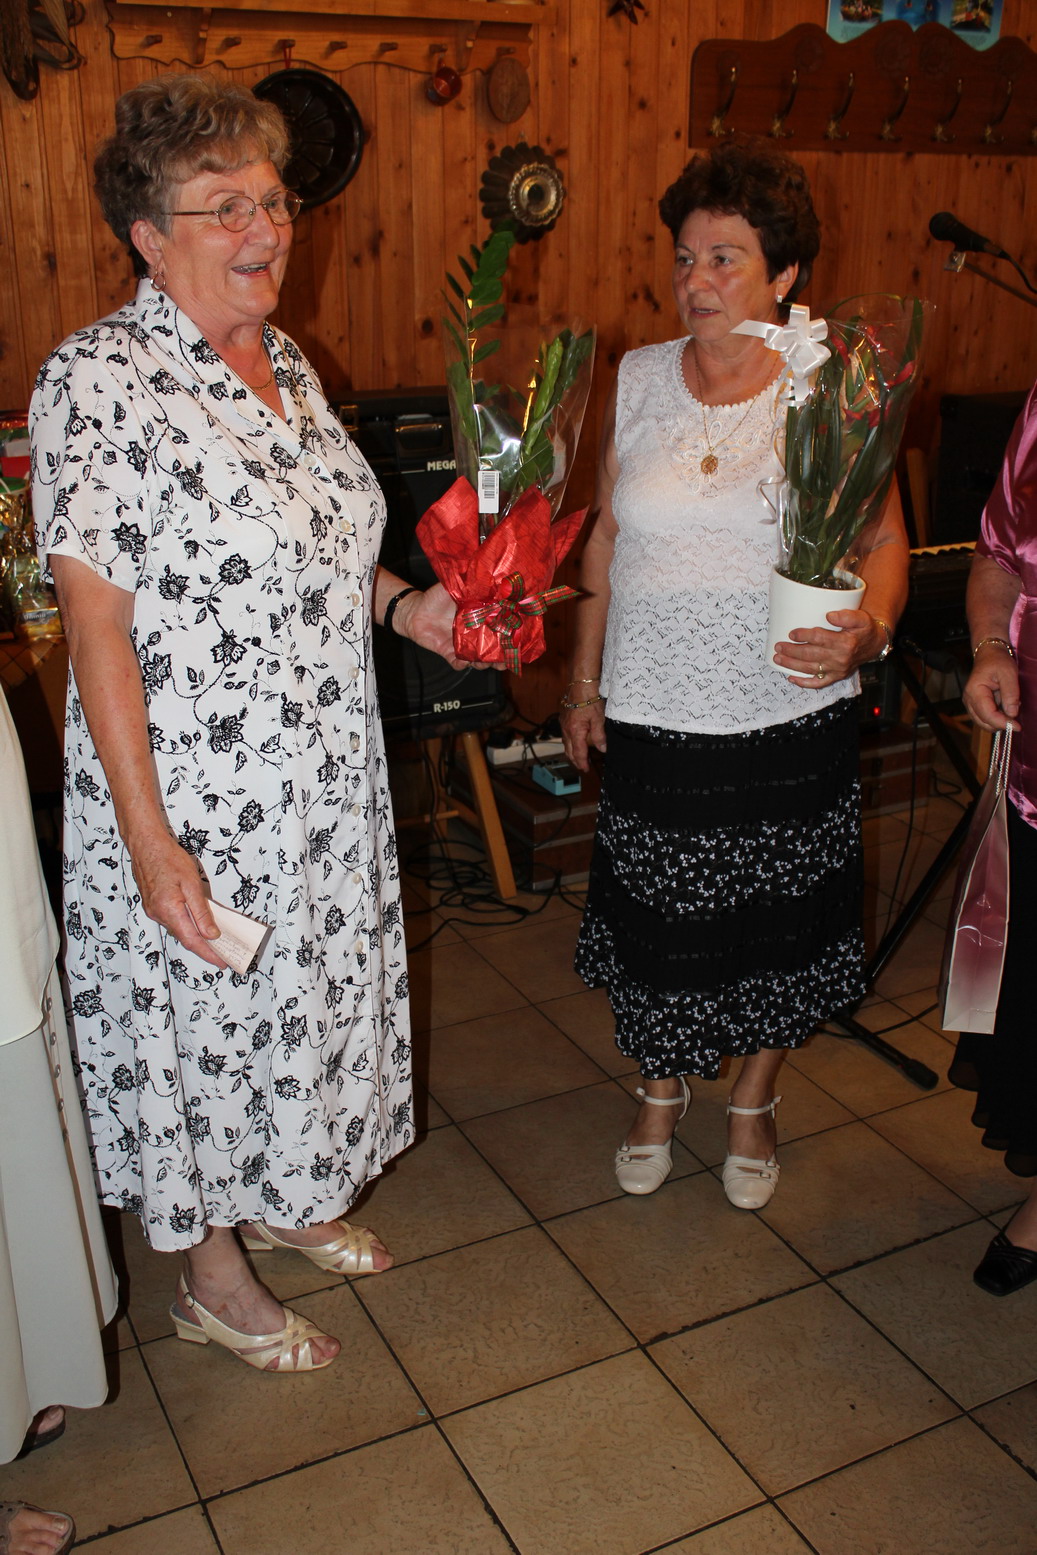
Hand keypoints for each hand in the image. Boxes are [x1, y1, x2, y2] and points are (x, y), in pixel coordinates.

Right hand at [126, 828, 226, 967]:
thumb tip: (211, 933)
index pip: (192, 941)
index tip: (221, 962)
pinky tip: (196, 924)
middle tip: (221, 955)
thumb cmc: (168, 858)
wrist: (145, 844)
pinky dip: (186, 925)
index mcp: (169, 910)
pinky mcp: (152, 905)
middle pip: (185, 938)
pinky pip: (172, 921)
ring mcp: (153, 910)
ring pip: (178, 929)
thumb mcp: (191, 884)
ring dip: (195, 937)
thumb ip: (201, 911)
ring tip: (213, 942)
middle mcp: (158, 914)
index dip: (208, 954)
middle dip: (204, 948)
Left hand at [392, 583, 500, 671]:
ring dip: (483, 664)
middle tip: (505, 660)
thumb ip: (472, 586)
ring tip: (485, 662)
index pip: (500, 631)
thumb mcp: (456, 588)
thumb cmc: (436, 597)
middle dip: (501, 658)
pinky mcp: (449, 653)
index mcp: (481, 619)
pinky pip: (458, 663)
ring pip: (478, 660)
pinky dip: (461, 664)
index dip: (509, 638)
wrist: (415, 609)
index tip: (517, 641)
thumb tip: (489, 578)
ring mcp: (462, 646)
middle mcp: (474, 635)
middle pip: (493, 651)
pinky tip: (463, 661)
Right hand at [560, 699, 606, 772]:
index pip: (578, 753)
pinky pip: (565, 734)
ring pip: (565, 743)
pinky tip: (574, 740)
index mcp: (575, 732)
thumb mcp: (599, 719)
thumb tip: (602, 749)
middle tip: (582, 766)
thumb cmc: (590, 698)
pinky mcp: (563, 717)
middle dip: (575, 760)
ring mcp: (563, 723)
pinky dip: (569, 742)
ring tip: (578, 756)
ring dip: (572, 751)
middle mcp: (566, 729)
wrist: (581, 683)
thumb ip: (599, 736)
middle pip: (569, 750)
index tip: (586, 769)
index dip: (582, 763)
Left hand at [773, 609, 884, 688]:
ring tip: (778, 659)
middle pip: (811, 655)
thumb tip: (829, 616)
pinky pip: (818, 684)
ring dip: (792, 665)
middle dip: (791, 651)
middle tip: (778, 646)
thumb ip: (847, 616)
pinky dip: (803, 683)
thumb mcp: (861, 618)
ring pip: (810, 669)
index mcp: (845, 643)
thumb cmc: (865, 630)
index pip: (819, 639)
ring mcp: (836, 670)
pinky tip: (791, 678)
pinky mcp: (835, 677)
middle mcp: (840, 659)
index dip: (803, 636)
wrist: (874, 645)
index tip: (791, 633)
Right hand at [963, 644, 1021, 732]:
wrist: (989, 654)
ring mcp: (970, 703)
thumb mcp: (1009, 674)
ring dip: (997, 723)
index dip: (1002, 723)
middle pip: (983, 722)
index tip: (1017, 726)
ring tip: (1010, 714)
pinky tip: (1004, 712)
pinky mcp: (974, 705)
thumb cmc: (998, 661)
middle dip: (1000, 725)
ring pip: (982, 723)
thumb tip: (1012, 714)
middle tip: (1016, 722)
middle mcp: (969, 699)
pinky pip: (983, 718)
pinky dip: (994, 719)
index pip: (987, 714)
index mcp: (975, 691)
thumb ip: (1010, 694)